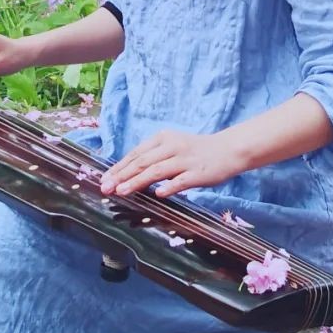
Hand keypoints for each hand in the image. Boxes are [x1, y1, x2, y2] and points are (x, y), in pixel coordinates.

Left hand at [100, 128, 245, 199]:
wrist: (228, 149)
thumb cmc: (196, 151)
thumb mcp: (172, 147)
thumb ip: (153, 157)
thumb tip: (128, 173)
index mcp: (163, 138)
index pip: (136, 154)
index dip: (119, 167)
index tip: (104, 179)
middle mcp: (172, 146)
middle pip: (142, 161)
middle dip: (121, 176)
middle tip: (106, 188)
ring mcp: (185, 159)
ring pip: (157, 170)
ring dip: (137, 181)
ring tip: (122, 191)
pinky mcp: (198, 172)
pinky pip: (181, 180)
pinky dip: (169, 186)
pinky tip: (158, 194)